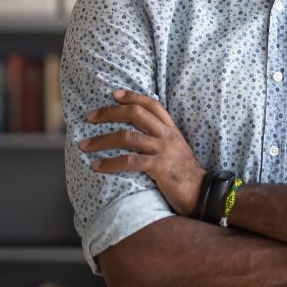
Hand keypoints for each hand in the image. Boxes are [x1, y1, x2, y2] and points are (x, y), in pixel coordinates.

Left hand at [80, 89, 205, 216]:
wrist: (202, 193)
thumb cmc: (185, 174)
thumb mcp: (176, 149)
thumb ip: (161, 139)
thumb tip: (138, 134)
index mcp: (171, 130)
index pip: (152, 105)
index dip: (132, 96)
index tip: (114, 94)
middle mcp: (167, 136)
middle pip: (135, 114)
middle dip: (109, 113)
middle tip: (90, 116)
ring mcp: (163, 150)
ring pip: (127, 136)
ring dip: (101, 140)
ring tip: (84, 145)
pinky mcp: (159, 167)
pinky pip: (129, 161)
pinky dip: (109, 163)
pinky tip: (96, 166)